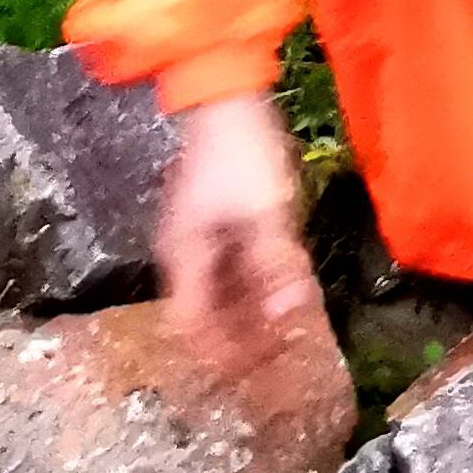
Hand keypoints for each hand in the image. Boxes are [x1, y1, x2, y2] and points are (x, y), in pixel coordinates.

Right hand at [158, 95, 331, 398]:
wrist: (224, 95)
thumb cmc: (240, 153)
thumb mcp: (265, 212)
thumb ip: (275, 266)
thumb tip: (289, 315)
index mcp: (184, 255)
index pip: (190, 324)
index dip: (215, 355)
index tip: (245, 377)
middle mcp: (182, 251)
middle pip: (202, 313)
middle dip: (234, 340)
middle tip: (270, 365)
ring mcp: (195, 235)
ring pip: (217, 291)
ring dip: (245, 315)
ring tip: (279, 338)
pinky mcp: (212, 219)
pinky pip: (228, 267)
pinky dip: (250, 287)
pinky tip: (278, 295)